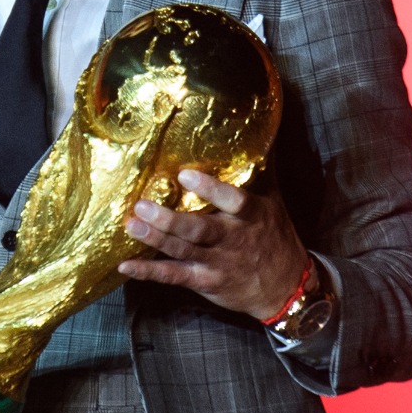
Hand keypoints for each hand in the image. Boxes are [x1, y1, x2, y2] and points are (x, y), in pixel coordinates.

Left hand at [118, 169, 314, 320]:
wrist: (286, 288)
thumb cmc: (274, 235)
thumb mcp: (273, 200)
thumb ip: (261, 167)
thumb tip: (259, 125)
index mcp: (251, 215)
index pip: (233, 201)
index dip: (210, 189)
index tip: (184, 175)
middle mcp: (233, 239)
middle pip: (199, 230)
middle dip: (169, 220)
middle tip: (141, 205)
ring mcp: (217, 263)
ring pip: (183, 251)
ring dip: (154, 239)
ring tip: (130, 225)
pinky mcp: (204, 281)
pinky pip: (174, 277)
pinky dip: (149, 272)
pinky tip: (125, 266)